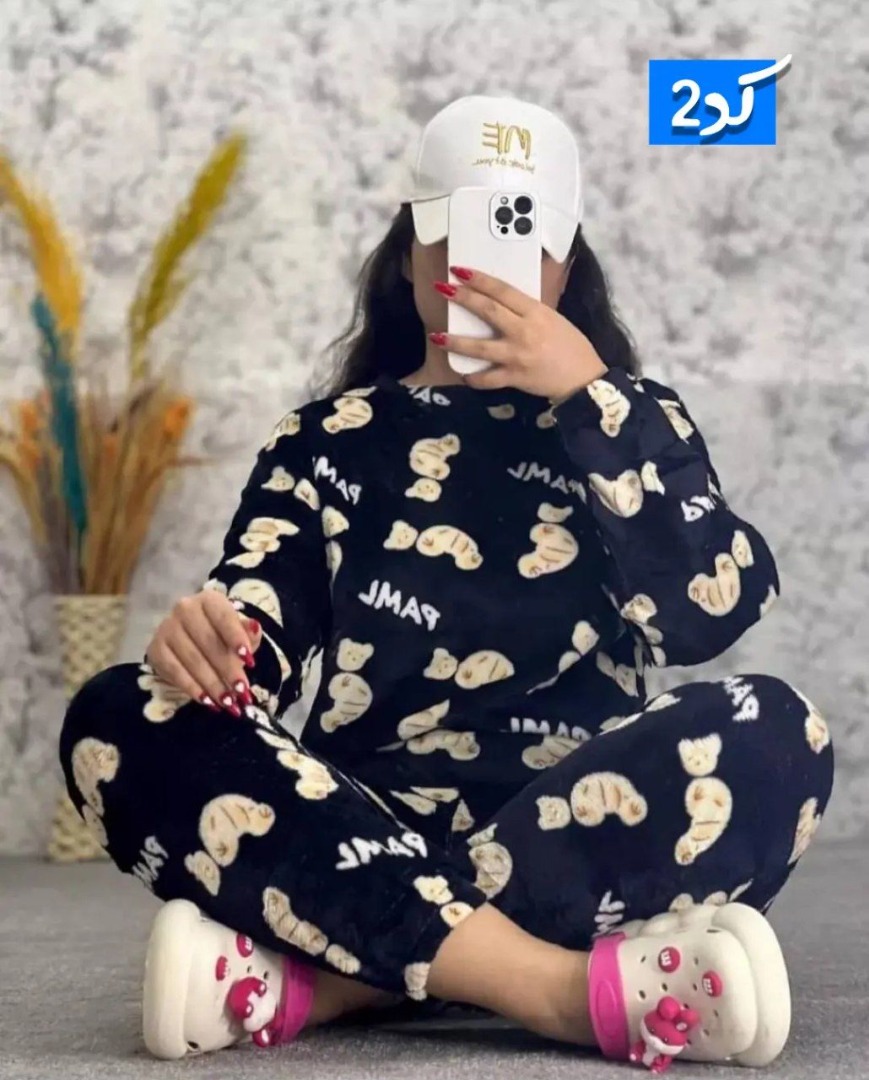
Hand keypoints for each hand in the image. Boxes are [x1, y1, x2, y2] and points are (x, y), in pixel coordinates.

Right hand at [145, 590, 262, 716]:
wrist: (189, 634)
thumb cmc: (220, 632)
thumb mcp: (238, 630)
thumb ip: (248, 631)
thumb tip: (254, 628)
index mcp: (209, 600)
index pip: (224, 618)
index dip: (237, 639)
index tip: (250, 661)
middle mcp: (184, 609)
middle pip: (209, 643)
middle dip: (228, 670)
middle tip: (243, 692)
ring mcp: (167, 628)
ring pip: (192, 660)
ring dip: (212, 684)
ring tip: (228, 702)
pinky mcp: (155, 648)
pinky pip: (174, 671)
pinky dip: (192, 688)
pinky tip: (206, 701)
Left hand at [430, 266, 608, 401]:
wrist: (583, 379)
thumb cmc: (571, 346)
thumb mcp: (553, 319)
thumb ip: (530, 311)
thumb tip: (506, 301)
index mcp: (535, 312)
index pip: (503, 290)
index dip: (480, 279)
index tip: (459, 270)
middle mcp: (524, 331)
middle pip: (488, 311)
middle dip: (462, 299)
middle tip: (442, 289)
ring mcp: (516, 355)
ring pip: (479, 347)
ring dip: (455, 341)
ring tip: (436, 336)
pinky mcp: (514, 378)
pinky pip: (488, 379)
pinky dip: (474, 378)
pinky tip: (464, 375)